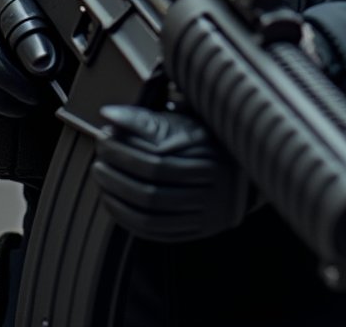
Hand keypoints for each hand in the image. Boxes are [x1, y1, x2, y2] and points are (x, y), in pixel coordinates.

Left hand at [94, 106, 251, 242]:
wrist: (245, 174)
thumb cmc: (207, 140)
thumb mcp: (186, 120)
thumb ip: (148, 119)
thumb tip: (108, 114)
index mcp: (207, 152)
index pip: (157, 154)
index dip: (125, 146)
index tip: (105, 132)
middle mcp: (208, 184)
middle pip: (152, 182)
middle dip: (119, 168)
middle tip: (99, 154)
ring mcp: (203, 210)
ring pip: (151, 209)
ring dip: (117, 194)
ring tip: (101, 175)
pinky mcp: (197, 230)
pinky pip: (155, 230)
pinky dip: (128, 218)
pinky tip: (113, 202)